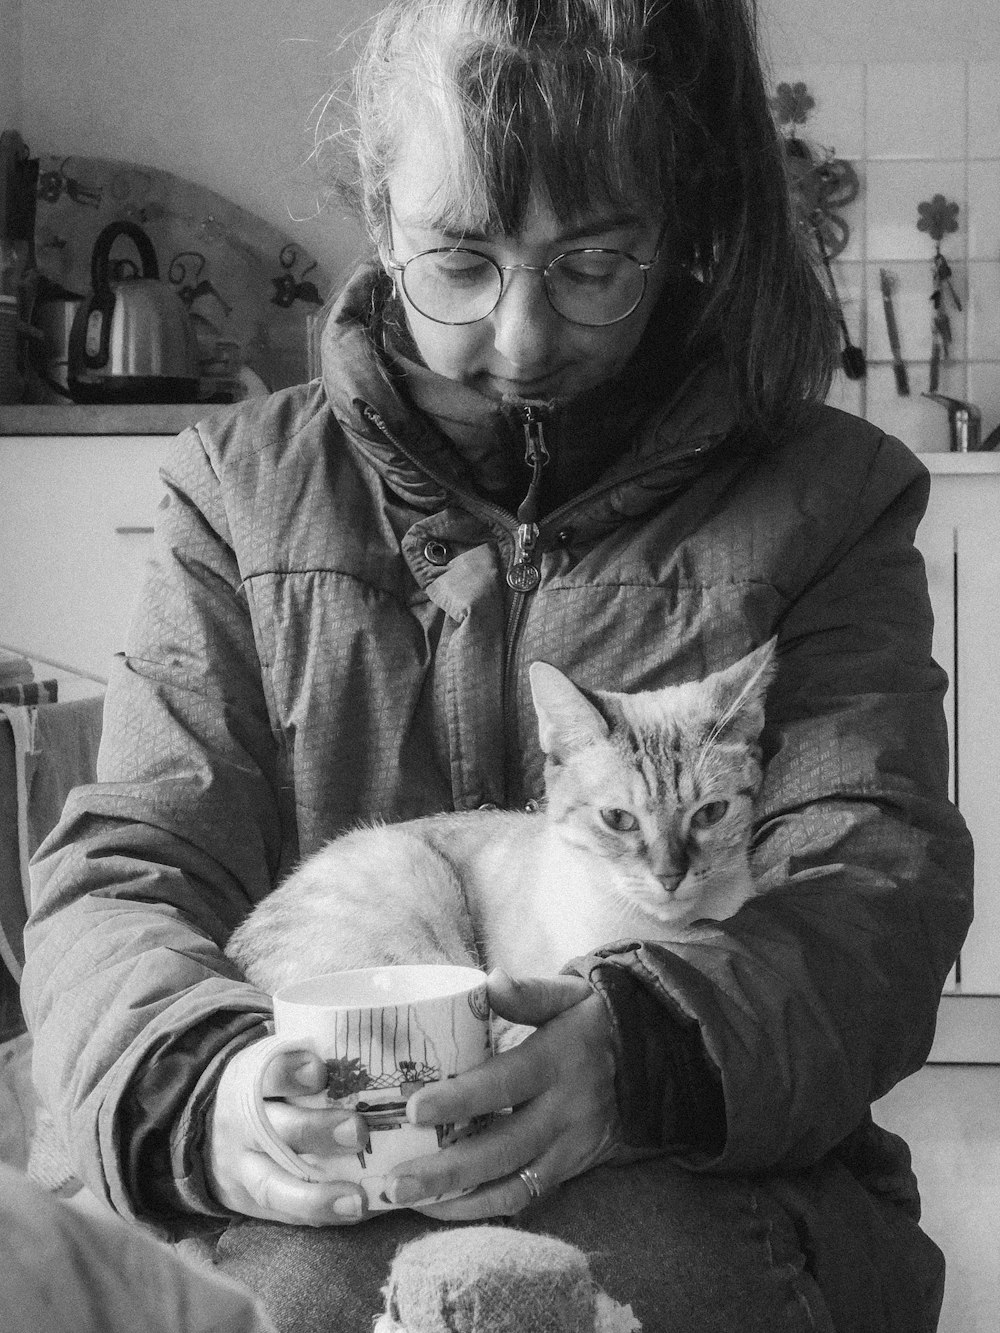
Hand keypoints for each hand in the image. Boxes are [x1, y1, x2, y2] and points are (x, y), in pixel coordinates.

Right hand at [204, 1040, 369, 1224]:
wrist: (208, 1130)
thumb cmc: (265, 1089)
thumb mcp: (271, 1062)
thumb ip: (307, 1059)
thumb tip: (377, 1041)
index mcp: (249, 1081)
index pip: (266, 1073)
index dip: (289, 1072)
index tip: (320, 1070)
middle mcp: (242, 1126)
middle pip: (274, 1130)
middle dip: (316, 1131)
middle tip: (358, 1132)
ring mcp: (243, 1169)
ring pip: (273, 1186)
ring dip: (316, 1197)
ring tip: (357, 1201)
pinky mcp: (251, 1202)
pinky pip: (283, 1215)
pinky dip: (317, 1217)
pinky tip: (352, 1215)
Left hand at [381, 969, 620, 1218]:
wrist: (650, 1056)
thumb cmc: (591, 1020)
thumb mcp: (568, 994)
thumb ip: (529, 992)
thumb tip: (491, 980)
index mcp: (558, 1060)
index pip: (504, 1084)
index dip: (460, 1100)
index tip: (414, 1109)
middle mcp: (566, 1111)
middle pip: (502, 1148)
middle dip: (447, 1170)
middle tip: (395, 1181)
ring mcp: (570, 1147)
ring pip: (512, 1185)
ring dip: (458, 1200)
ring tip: (408, 1201)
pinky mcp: (571, 1169)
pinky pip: (526, 1198)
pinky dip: (483, 1209)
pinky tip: (443, 1208)